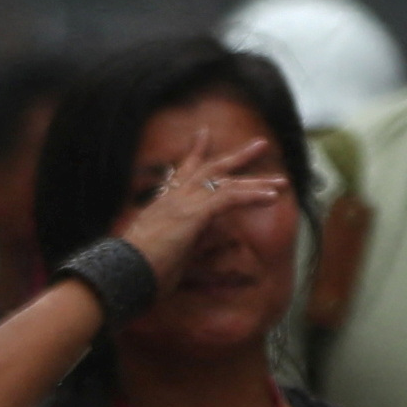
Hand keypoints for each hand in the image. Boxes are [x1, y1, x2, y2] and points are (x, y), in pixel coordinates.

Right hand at [115, 136, 291, 296]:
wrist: (124, 273)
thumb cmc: (140, 270)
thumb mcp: (165, 251)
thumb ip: (186, 241)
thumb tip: (206, 240)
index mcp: (165, 203)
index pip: (184, 171)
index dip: (196, 152)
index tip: (204, 134)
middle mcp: (174, 197)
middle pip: (211, 169)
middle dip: (238, 157)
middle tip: (260, 144)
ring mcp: (183, 203)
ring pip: (226, 183)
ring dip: (257, 182)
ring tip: (282, 182)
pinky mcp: (193, 213)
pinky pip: (230, 198)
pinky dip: (253, 196)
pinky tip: (272, 197)